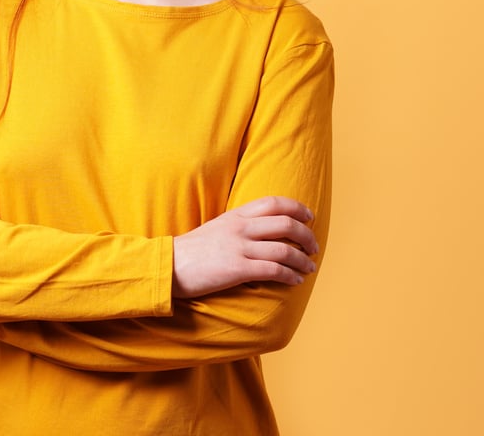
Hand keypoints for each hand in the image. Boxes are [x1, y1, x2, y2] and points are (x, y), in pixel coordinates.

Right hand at [172, 196, 318, 298]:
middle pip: (286, 224)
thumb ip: (238, 226)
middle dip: (306, 235)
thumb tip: (261, 232)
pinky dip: (290, 275)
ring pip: (284, 249)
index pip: (273, 203)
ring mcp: (239, 247)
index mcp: (235, 215)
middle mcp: (240, 228)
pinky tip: (296, 280)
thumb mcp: (216, 228)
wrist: (168, 266)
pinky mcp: (237, 269)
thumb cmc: (191, 251)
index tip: (309, 217)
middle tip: (314, 247)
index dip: (296, 208)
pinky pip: (273, 270)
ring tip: (310, 267)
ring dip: (303, 259)